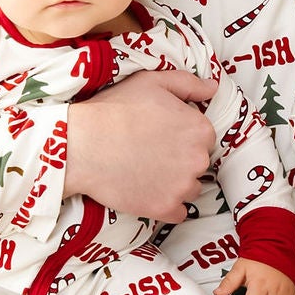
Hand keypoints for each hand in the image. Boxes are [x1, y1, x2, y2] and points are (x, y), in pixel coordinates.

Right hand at [63, 69, 215, 219]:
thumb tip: (213, 88)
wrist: (82, 145)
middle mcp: (198, 160)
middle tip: (152, 153)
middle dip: (181, 159)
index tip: (163, 136)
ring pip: (190, 188)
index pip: (204, 138)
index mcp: (200, 129)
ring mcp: (182, 187)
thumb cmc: (116, 109)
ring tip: (147, 172)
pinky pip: (179, 213)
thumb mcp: (153, 82)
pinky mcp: (165, 209)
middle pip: (198, 163)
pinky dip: (167, 206)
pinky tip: (148, 192)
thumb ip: (189, 83)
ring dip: (176, 183)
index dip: (184, 136)